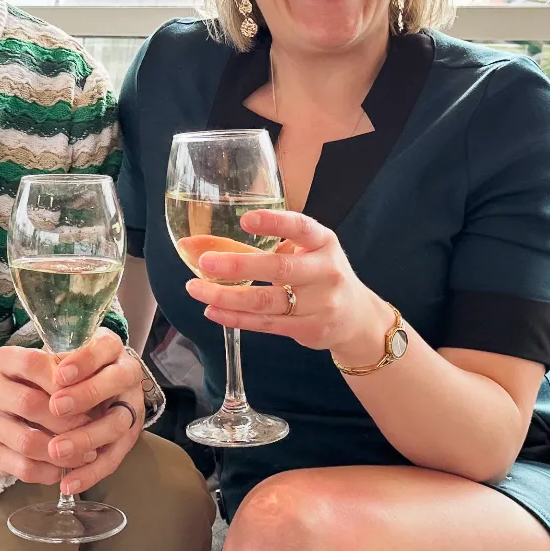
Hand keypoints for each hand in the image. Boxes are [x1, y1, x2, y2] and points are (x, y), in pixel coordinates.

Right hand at [0, 345, 93, 484]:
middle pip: (30, 405)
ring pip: (27, 442)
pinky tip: (67, 467)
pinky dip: (50, 471)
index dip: (62, 379)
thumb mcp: (47, 368)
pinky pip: (24, 468)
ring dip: (62, 451)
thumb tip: (95, 385)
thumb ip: (68, 371)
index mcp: (3, 360)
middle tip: (93, 426)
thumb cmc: (34, 384)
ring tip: (87, 453)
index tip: (88, 390)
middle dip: (67, 419)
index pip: (32, 364)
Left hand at [48, 329, 145, 494]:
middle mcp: (127, 375)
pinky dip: (90, 473)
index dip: (84, 361)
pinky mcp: (127, 438)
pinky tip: (68, 484)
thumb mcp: (66, 353)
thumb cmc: (73, 366)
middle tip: (56, 407)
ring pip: (117, 423)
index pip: (104, 348)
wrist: (99, 381)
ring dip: (86, 437)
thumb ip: (53, 361)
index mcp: (111, 349)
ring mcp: (131, 408)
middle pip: (116, 383)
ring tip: (56, 450)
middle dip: (86, 395)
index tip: (58, 374)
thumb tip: (32, 373)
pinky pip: (113, 458)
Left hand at [185, 209, 386, 354]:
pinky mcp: (311, 329)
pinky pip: (267, 324)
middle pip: (280, 268)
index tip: (245, 220)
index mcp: (323, 242)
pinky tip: (213, 310)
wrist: (356, 317)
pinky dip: (236, 318)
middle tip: (205, 261)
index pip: (301, 227)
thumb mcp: (299, 252)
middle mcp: (326, 271)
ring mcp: (321, 303)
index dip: (274, 222)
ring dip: (227, 296)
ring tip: (196, 289)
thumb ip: (254, 246)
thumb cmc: (317, 274)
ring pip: (267, 301)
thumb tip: (193, 243)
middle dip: (239, 265)